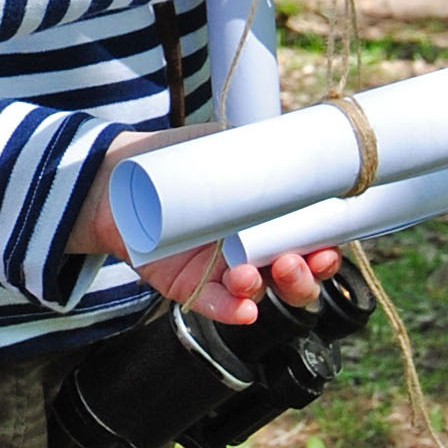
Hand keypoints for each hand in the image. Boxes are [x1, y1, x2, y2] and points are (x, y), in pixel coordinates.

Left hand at [67, 129, 341, 324]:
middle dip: (303, 278)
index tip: (329, 247)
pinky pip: (218, 306)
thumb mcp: (220, 144)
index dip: (326, 251)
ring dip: (262, 288)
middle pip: (294, 279)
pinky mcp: (190, 286)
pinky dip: (232, 310)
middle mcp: (251, 249)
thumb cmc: (175, 157)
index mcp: (267, 218)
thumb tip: (298, 137)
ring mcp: (222, 271)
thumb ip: (258, 147)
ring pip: (258, 293)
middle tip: (295, 261)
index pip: (310, 243)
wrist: (117, 176)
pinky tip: (242, 308)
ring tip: (246, 273)